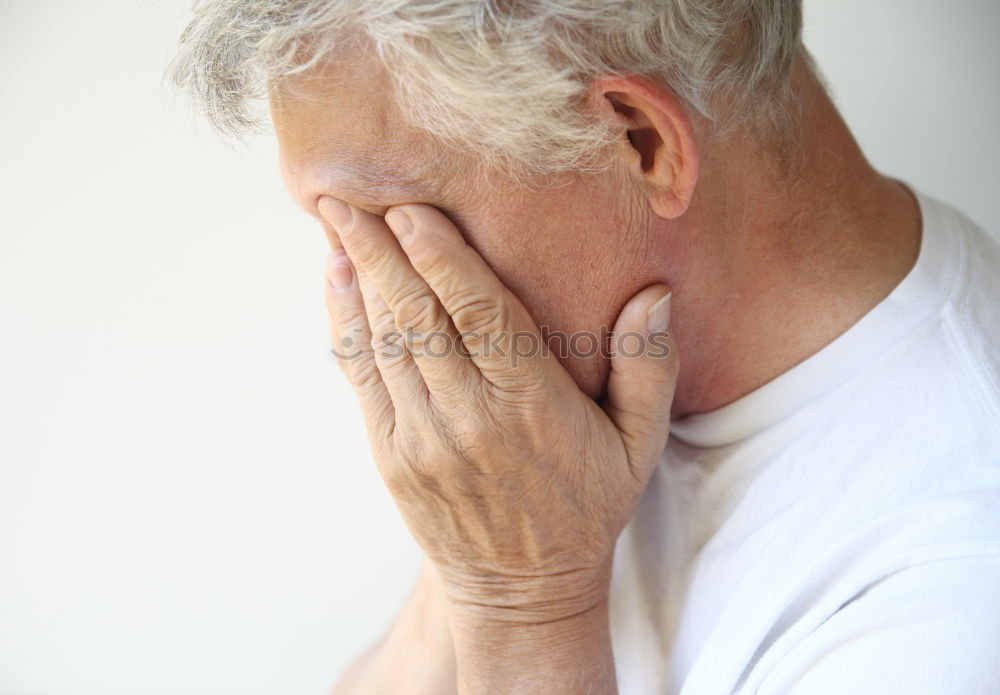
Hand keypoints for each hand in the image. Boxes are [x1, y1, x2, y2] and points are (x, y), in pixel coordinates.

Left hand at [319, 197, 677, 623]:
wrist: (522, 591)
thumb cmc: (586, 508)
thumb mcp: (638, 445)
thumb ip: (648, 368)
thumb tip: (654, 295)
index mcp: (531, 407)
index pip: (480, 316)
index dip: (441, 258)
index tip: (410, 209)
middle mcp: (470, 419)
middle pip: (418, 318)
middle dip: (380, 250)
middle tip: (347, 193)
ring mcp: (422, 440)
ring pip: (384, 342)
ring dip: (356, 277)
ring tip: (334, 220)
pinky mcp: (392, 456)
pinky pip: (363, 379)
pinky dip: (346, 326)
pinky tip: (336, 281)